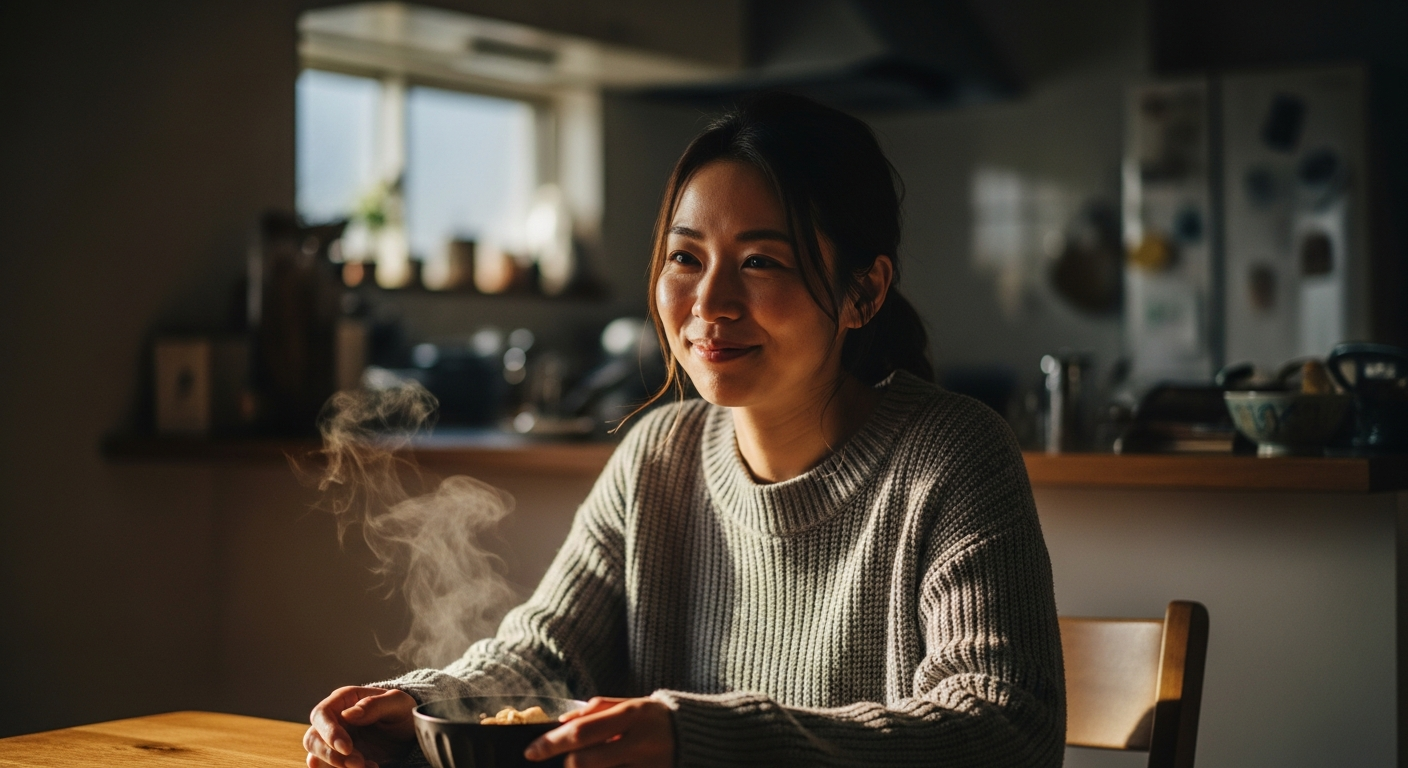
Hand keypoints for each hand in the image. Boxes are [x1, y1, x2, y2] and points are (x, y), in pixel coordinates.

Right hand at [305, 686, 416, 767]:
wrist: (408, 731)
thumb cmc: (401, 711)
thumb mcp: (397, 703)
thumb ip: (374, 705)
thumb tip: (349, 714)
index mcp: (343, 700)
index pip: (321, 715)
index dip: (328, 733)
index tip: (346, 748)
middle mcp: (333, 721)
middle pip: (312, 739)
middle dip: (332, 756)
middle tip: (358, 762)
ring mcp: (333, 742)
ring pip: (317, 758)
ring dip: (336, 767)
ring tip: (366, 766)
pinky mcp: (339, 759)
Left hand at [525, 696, 673, 767]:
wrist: (700, 735)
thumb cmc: (657, 718)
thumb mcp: (632, 704)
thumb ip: (598, 710)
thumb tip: (563, 722)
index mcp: (631, 715)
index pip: (581, 732)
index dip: (551, 744)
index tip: (531, 751)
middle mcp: (639, 742)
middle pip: (585, 762)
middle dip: (567, 766)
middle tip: (564, 764)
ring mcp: (647, 766)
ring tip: (581, 765)